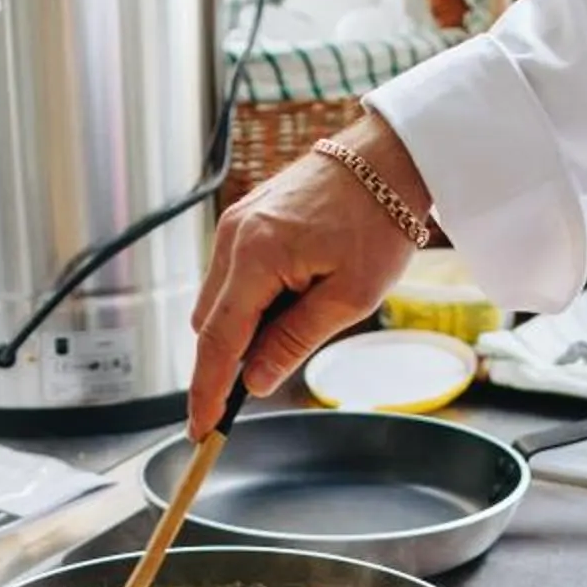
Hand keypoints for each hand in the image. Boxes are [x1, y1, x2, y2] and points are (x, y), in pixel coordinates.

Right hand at [188, 112, 431, 436]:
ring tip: (299, 320)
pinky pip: (231, 277)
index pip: (217, 343)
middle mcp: (233, 238)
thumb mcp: (349, 298)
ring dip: (242, 328)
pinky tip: (291, 298)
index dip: (206, 392)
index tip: (200, 429)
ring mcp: (234, 225)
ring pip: (218, 302)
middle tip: (267, 377)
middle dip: (227, 360)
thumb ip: (294, 341)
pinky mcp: (244, 220)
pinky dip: (249, 301)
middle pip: (209, 325)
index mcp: (256, 257)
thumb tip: (255, 382)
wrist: (386, 157)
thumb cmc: (378, 219)